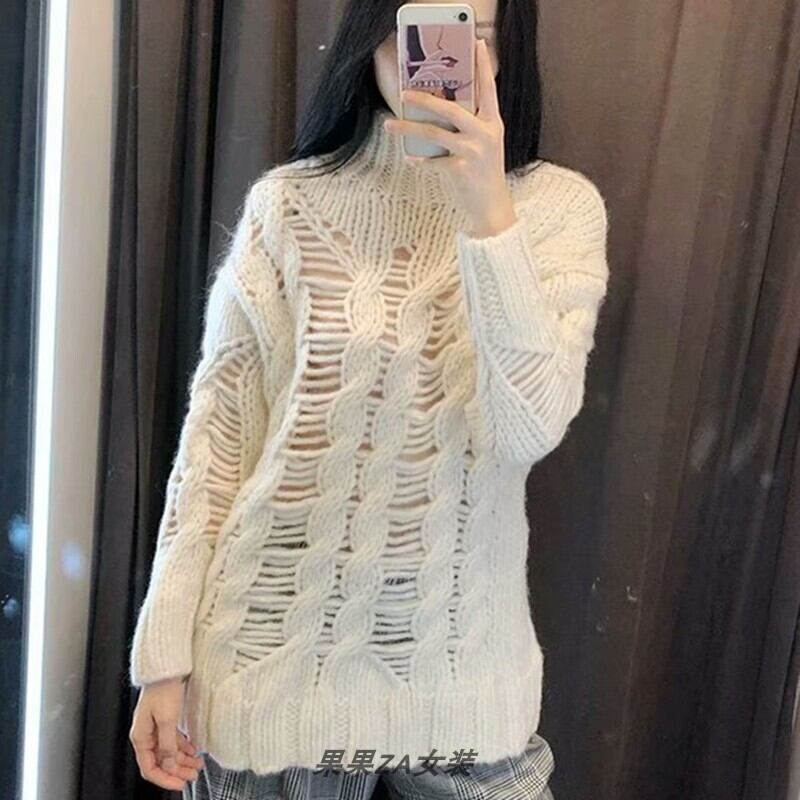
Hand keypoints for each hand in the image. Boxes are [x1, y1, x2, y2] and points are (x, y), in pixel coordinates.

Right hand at [129, 676, 204, 789]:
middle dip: (177, 771)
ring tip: (197, 764)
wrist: (167, 668)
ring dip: (182, 760)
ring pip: (168, 751)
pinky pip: (173, 740)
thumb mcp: (168, 720)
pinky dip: (183, 747)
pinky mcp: (165, 720)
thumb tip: (169, 766)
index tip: (179, 784)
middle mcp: (146, 734)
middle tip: (192, 776)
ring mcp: (155, 728)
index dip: (165, 778)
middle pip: (161, 761)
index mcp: (141, 737)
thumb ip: (168, 745)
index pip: (149, 768)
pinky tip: (193, 750)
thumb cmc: (163, 689)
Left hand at [384, 38, 517, 238]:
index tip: (476, 44)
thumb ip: (471, 125)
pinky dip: (420, 160)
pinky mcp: (461, 170)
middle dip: (424, 99)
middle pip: (451, 108)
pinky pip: (434, 161)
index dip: (482, 66)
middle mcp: (485, 134)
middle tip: (404, 92)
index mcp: (492, 123)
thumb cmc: (484, 173)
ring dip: (409, 128)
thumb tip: (441, 108)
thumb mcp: (485, 144)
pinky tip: (409, 159)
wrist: (492, 207)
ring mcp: (473, 152)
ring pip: (436, 133)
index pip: (489, 88)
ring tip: (389, 125)